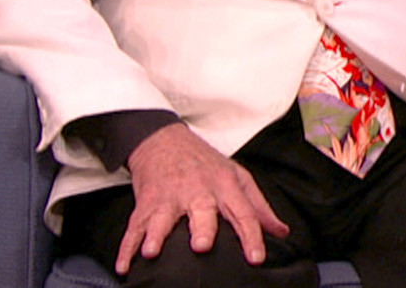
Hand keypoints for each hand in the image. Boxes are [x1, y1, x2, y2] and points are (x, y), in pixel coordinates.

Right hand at [116, 124, 288, 274]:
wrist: (165, 140)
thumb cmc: (206, 164)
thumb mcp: (237, 177)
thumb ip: (259, 207)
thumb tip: (281, 232)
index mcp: (225, 186)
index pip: (243, 212)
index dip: (252, 236)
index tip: (256, 258)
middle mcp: (198, 191)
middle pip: (202, 210)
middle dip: (201, 228)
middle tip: (201, 246)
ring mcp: (169, 197)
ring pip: (162, 218)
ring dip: (156, 235)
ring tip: (152, 251)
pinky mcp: (146, 202)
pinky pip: (134, 227)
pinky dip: (126, 247)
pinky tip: (124, 265)